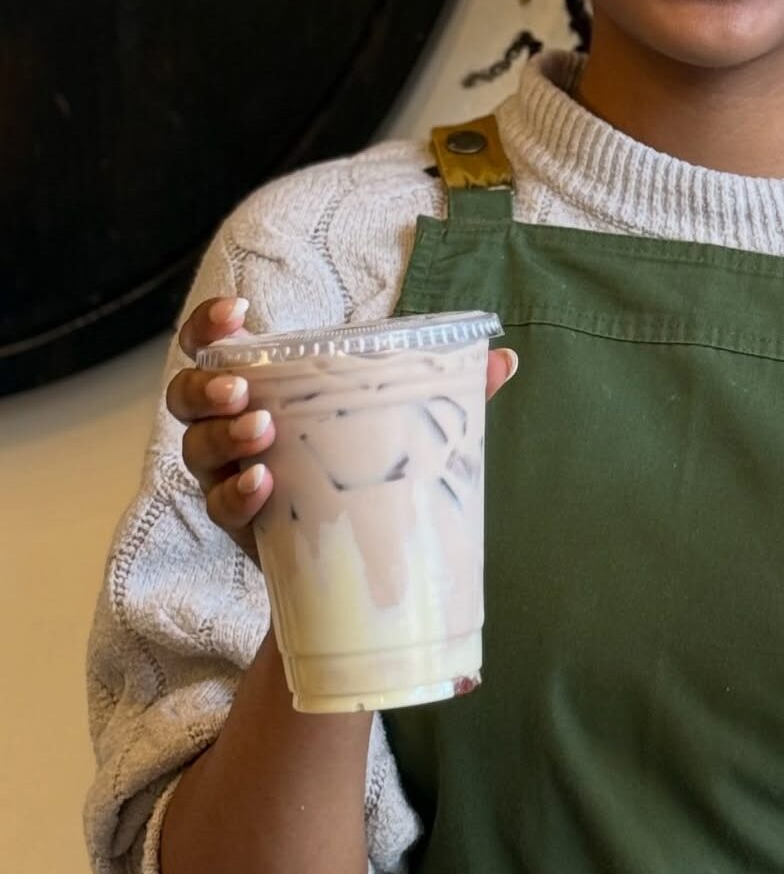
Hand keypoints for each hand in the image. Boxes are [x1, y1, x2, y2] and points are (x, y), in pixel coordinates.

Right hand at [168, 297, 518, 560]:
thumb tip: (505, 359)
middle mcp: (233, 427)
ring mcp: (230, 475)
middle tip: (242, 391)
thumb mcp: (401, 421)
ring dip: (225, 437)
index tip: (237, 313)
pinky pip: (223, 505)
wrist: (355, 560)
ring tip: (262, 436)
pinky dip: (238, 493)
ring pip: (196, 448)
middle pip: (188, 397)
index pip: (215, 345)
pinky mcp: (242, 524)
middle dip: (209, 388)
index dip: (211, 325)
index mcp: (264, 387)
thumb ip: (449, 388)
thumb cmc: (367, 466)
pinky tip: (262, 485)